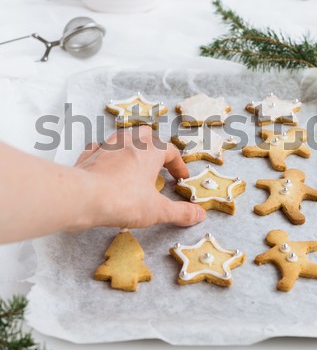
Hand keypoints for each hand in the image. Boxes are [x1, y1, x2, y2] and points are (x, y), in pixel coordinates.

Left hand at [74, 126, 205, 229]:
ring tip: (134, 161)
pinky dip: (106, 153)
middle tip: (159, 163)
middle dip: (156, 146)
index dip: (178, 164)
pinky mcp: (88, 155)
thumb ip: (180, 212)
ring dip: (131, 146)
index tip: (181, 177)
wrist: (82, 197)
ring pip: (122, 137)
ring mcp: (106, 146)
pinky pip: (99, 148)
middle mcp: (129, 142)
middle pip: (147, 134)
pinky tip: (106, 164)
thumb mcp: (157, 211)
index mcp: (150, 150)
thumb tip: (200, 214)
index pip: (170, 151)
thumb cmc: (123, 200)